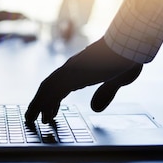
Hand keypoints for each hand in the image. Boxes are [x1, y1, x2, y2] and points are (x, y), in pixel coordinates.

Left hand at [25, 37, 142, 123]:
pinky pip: (55, 90)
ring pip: (48, 88)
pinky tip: (45, 115)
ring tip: (30, 119)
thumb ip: (105, 92)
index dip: (53, 99)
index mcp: (83, 68)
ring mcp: (72, 69)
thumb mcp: (115, 80)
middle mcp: (73, 67)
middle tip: (32, 117)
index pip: (61, 85)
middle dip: (40, 102)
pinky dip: (47, 103)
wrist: (131, 43)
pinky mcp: (74, 73)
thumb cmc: (127, 57)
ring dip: (38, 104)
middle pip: (50, 86)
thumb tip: (94, 108)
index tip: (49, 111)